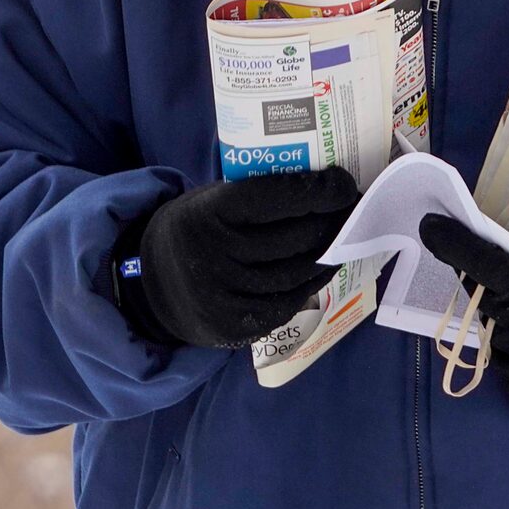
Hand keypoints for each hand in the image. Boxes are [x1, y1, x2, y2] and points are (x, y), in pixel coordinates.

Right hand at [116, 168, 358, 348]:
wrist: (152, 284)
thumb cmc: (199, 230)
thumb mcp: (212, 200)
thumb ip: (258, 193)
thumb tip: (326, 183)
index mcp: (207, 213)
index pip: (277, 196)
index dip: (320, 190)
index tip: (344, 184)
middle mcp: (214, 255)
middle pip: (297, 236)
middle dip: (335, 220)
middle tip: (356, 208)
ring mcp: (226, 295)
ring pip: (300, 270)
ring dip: (332, 250)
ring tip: (349, 234)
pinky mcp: (237, 326)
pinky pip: (292, 298)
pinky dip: (316, 279)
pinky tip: (328, 263)